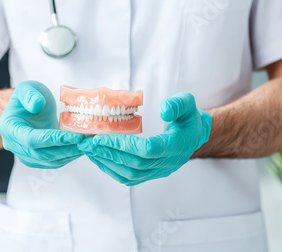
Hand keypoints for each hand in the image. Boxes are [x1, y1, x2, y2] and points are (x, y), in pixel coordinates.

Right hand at [0, 81, 84, 168]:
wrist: (29, 107)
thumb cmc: (28, 96)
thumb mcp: (28, 88)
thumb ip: (30, 95)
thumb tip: (36, 105)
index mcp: (9, 127)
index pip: (30, 139)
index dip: (51, 139)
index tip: (72, 136)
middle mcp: (13, 144)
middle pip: (40, 153)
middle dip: (65, 148)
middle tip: (85, 141)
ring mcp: (24, 154)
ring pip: (48, 161)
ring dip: (69, 154)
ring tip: (86, 144)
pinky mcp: (35, 159)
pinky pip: (53, 162)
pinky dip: (68, 156)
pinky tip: (80, 148)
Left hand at [78, 93, 211, 185]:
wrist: (194, 135)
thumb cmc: (188, 117)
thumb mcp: (187, 103)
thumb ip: (177, 104)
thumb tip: (163, 110)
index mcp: (176, 144)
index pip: (148, 149)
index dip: (124, 145)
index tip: (103, 137)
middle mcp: (168, 162)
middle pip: (135, 163)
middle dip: (109, 153)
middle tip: (87, 142)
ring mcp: (160, 171)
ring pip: (131, 174)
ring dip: (107, 163)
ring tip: (88, 150)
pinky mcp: (152, 174)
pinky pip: (130, 178)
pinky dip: (112, 170)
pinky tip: (98, 159)